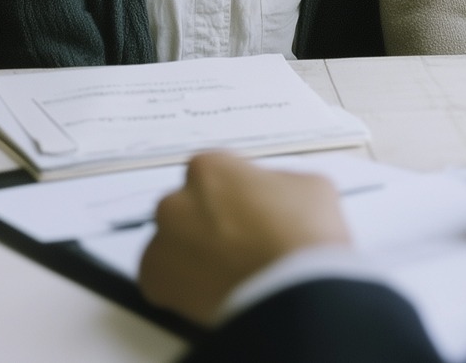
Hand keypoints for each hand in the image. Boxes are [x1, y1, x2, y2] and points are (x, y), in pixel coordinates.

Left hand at [138, 152, 351, 325]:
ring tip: (231, 275)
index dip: (234, 196)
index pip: (214, 175)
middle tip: (241, 247)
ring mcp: (162, 242)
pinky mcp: (155, 281)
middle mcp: (176, 201)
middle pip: (187, 209)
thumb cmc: (304, 240)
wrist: (296, 296)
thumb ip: (278, 184)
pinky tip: (216, 291)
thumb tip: (274, 196)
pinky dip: (183, 286)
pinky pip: (163, 279)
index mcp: (210, 170)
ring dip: (195, 255)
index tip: (248, 214)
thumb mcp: (310, 187)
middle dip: (209, 225)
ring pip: (174, 244)